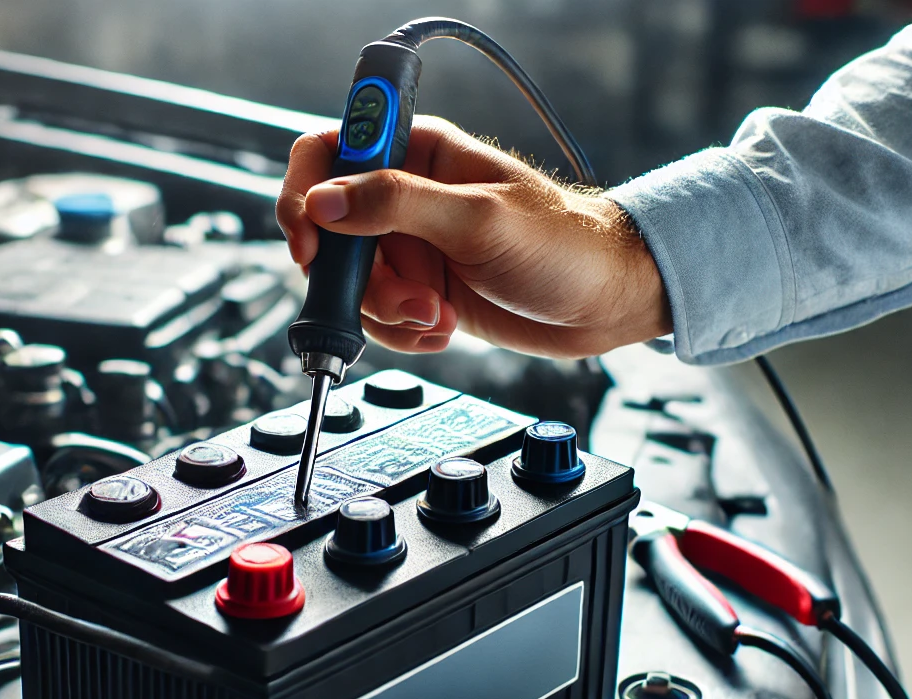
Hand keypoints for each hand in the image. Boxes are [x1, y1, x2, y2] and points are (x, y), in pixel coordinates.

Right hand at [275, 117, 670, 358]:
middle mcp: (406, 196)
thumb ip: (396, 205)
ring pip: (352, 284)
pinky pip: (377, 316)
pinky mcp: (420, 289)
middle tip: (408, 298)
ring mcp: (411, 246)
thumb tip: (325, 202)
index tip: (312, 241)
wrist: (605, 301)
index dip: (305, 194)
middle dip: (361, 279)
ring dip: (388, 312)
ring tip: (439, 315)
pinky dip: (402, 332)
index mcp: (418, 153)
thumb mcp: (478, 220)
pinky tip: (443, 328)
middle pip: (331, 234)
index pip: (327, 153)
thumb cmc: (564, 246)